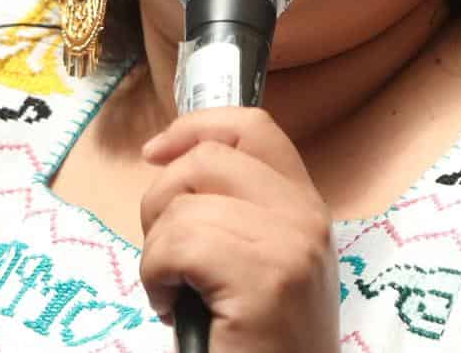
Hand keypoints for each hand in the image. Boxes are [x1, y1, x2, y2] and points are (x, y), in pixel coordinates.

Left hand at [138, 108, 337, 352]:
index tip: (156, 153)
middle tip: (166, 253)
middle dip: (161, 200)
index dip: (194, 127)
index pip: (252, 128)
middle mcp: (305, 216)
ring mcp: (289, 244)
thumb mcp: (261, 257)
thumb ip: (237, 207)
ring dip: (157, 251)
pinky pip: (176, 246)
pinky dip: (155, 277)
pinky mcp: (264, 279)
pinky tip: (172, 306)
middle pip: (205, 159)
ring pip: (183, 207)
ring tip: (175, 290)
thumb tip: (169, 157)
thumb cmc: (260, 335)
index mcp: (304, 205)